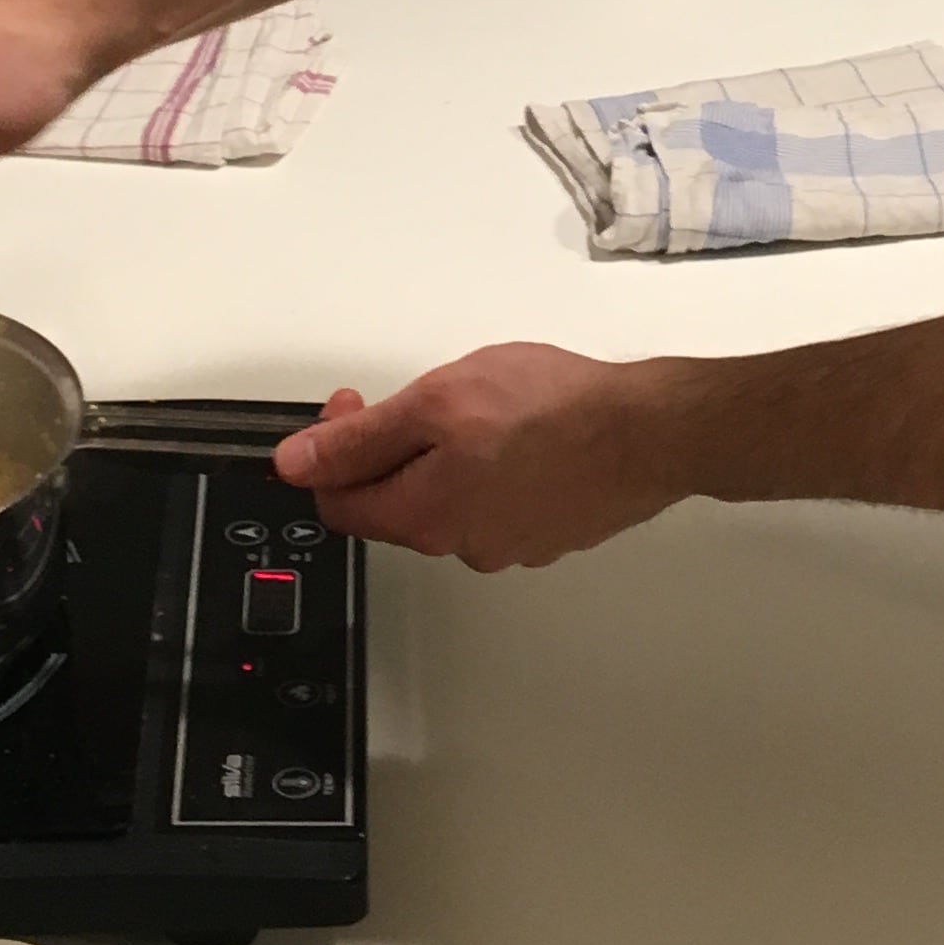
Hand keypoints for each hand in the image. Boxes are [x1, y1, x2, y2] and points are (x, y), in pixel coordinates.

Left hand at [272, 345, 691, 570]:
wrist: (649, 432)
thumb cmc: (550, 409)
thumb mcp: (437, 403)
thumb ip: (361, 439)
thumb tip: (295, 465)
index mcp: (424, 518)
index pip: (341, 506)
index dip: (329, 453)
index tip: (352, 404)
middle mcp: (463, 547)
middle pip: (396, 505)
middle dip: (392, 450)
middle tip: (423, 397)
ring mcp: (512, 546)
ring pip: (451, 503)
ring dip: (447, 460)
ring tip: (485, 409)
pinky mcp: (551, 535)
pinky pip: (499, 505)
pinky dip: (495, 472)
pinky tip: (524, 435)